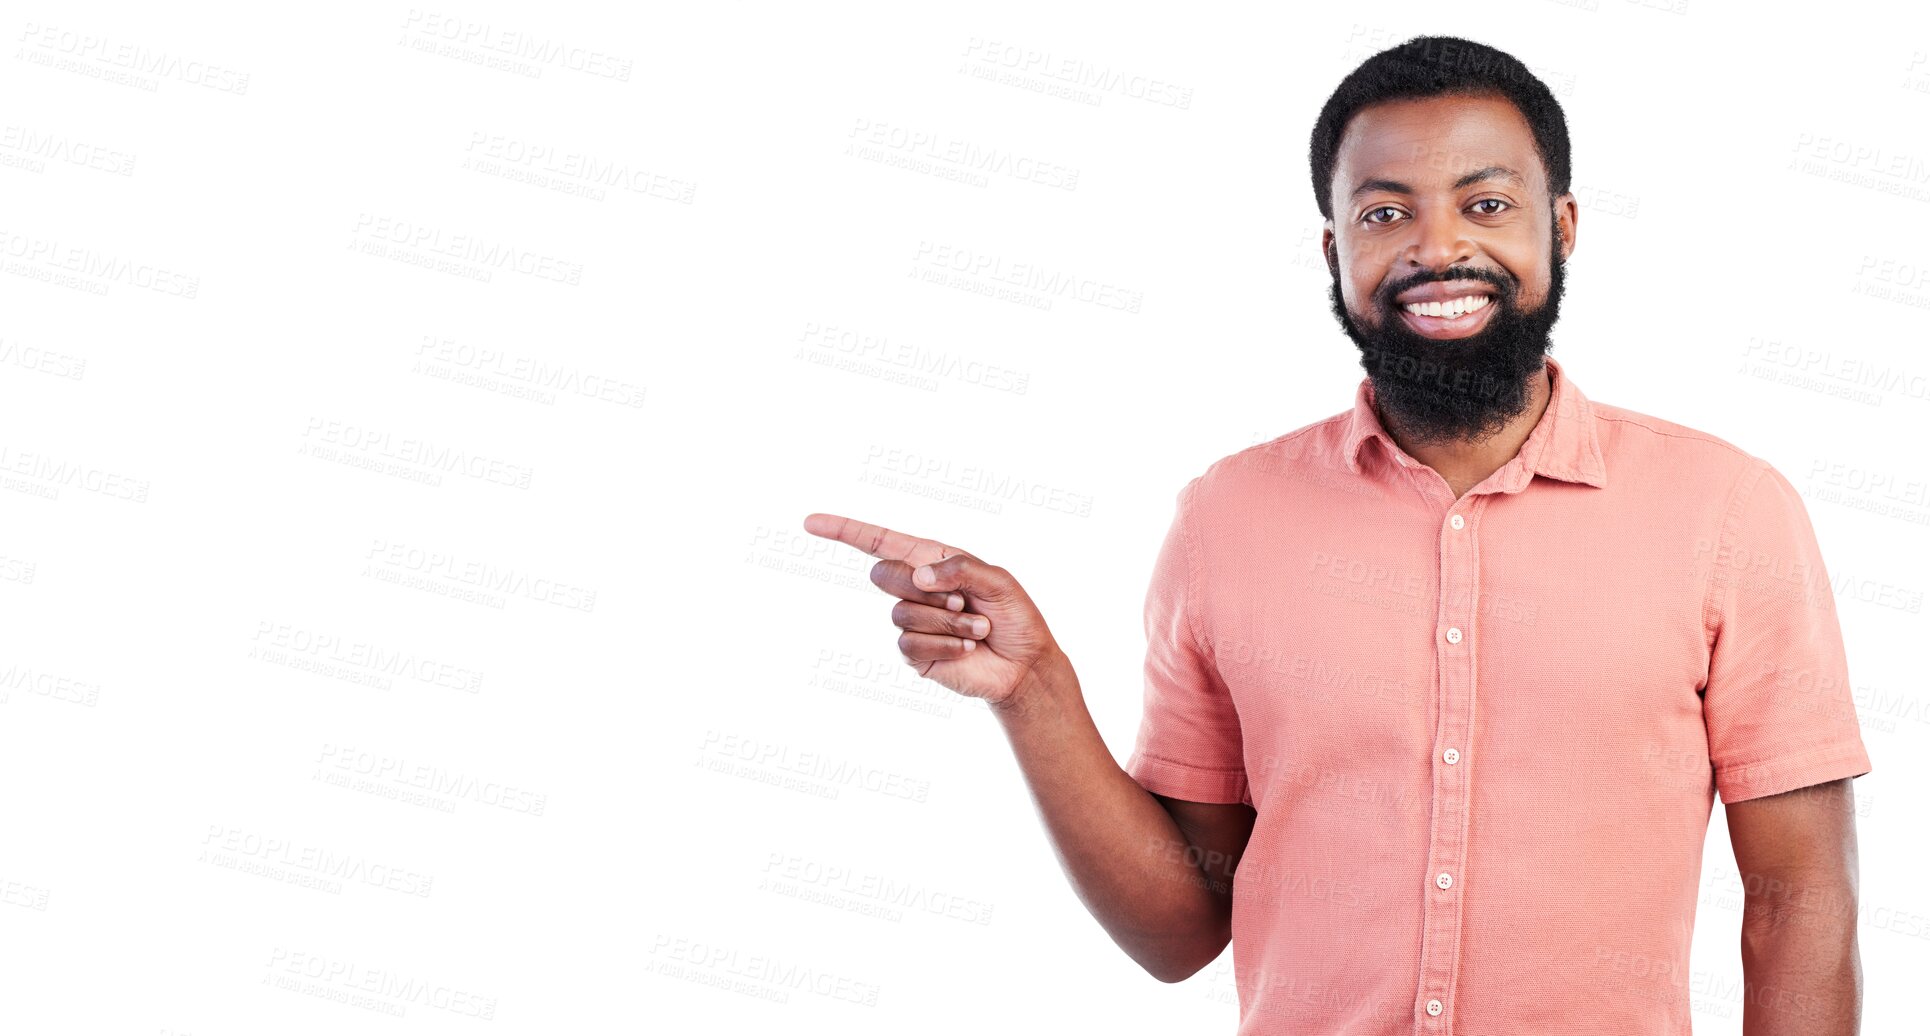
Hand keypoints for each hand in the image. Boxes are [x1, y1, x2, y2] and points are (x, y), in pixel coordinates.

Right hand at [802, 512, 1060, 708]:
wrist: (1024, 665)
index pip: (881, 542)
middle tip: (961, 601)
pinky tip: (966, 648)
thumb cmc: (1014, 617)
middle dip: (922, 587)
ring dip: (947, 621)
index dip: (844, 530)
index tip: (811, 522)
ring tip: (976, 629)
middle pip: (883, 575)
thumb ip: (960, 569)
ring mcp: (912, 621)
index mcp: (932, 560)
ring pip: (902, 613)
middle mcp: (916, 588)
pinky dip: (944, 643)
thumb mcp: (998, 581)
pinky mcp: (914, 653)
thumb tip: (918, 576)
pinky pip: (910, 643)